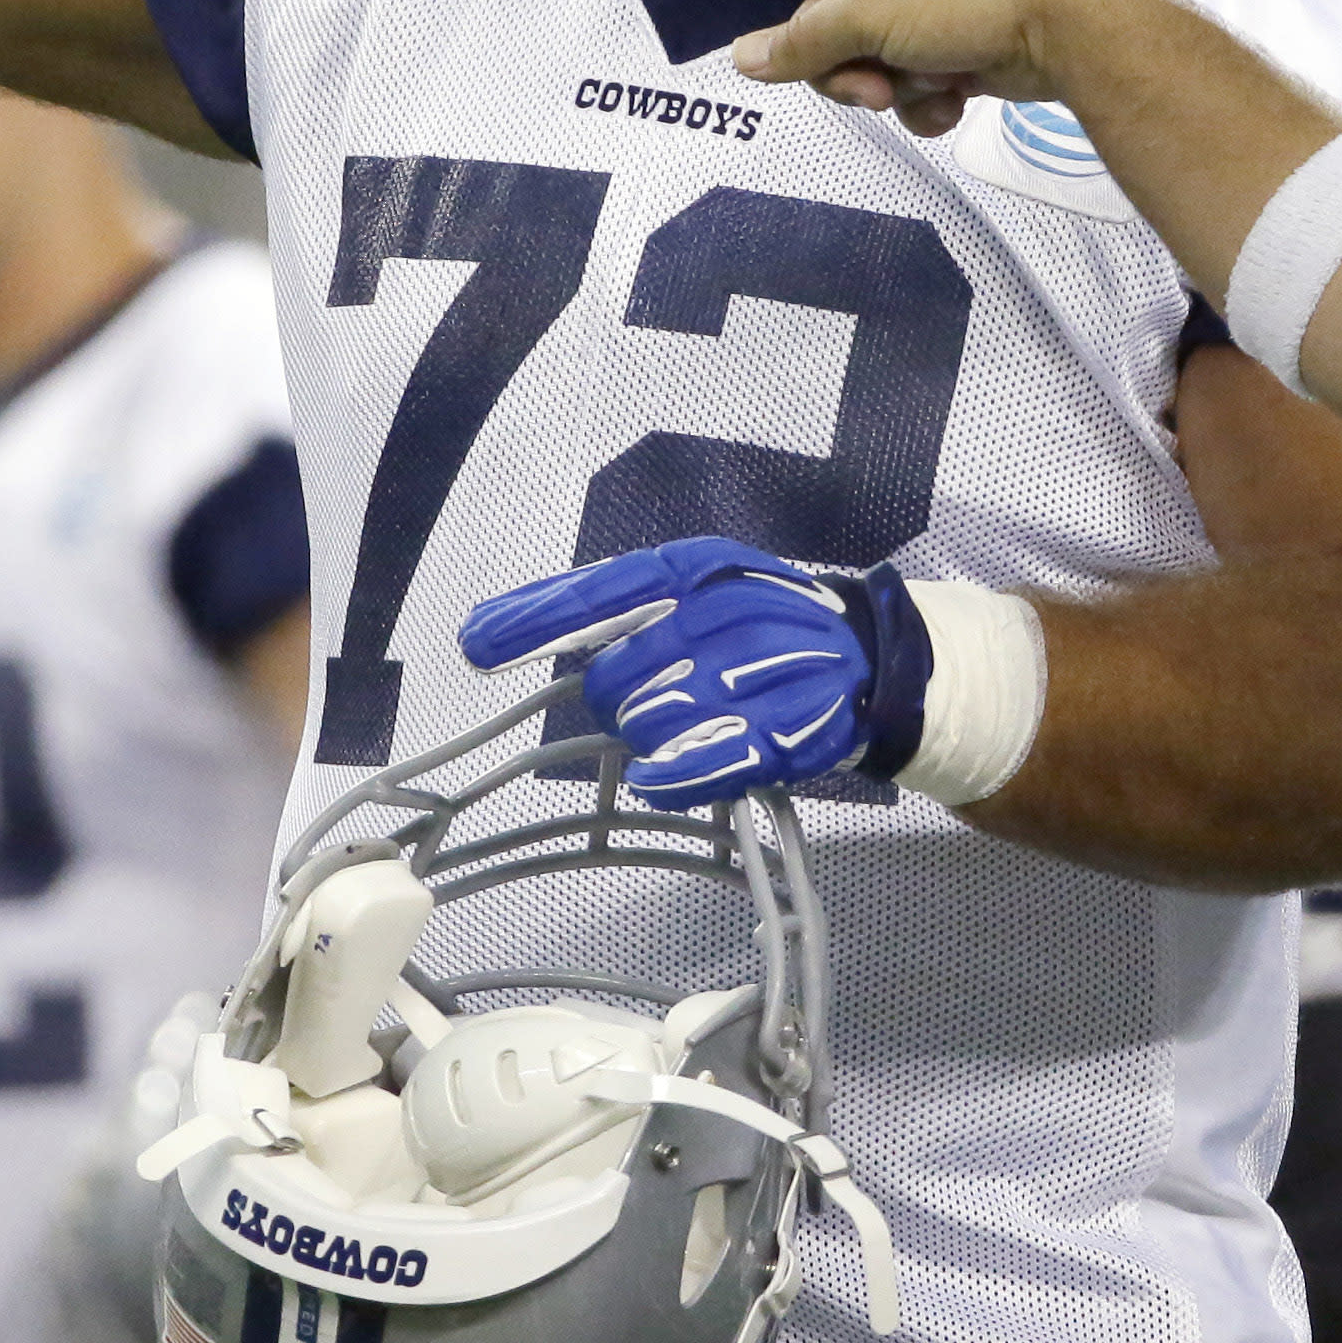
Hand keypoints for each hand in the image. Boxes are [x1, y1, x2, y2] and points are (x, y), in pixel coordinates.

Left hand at [458, 536, 926, 807]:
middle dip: (617, 696)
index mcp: (694, 567)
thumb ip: (607, 602)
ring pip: (647, 724)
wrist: (865, 654)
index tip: (476, 645)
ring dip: (650, 732)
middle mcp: (718, 613)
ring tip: (694, 716)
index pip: (596, 593)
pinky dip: (668, 775)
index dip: (531, 620)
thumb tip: (494, 628)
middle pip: (614, 678)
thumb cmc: (759, 619)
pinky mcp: (778, 737)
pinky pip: (696, 767)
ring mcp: (750, 676)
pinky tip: (660, 775)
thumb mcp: (693, 584)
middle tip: (658, 691)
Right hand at [675, 0, 1113, 137]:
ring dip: (880, 91)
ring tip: (919, 87)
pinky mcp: (950, 51)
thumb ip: (799, 43)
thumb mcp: (862, 17)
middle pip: (812, 29)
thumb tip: (741, 58)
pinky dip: (923, 103)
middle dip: (832, 69)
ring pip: (859, 68)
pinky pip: (906, 89)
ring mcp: (914, 12)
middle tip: (867, 83)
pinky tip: (954, 102)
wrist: (1063, 20)